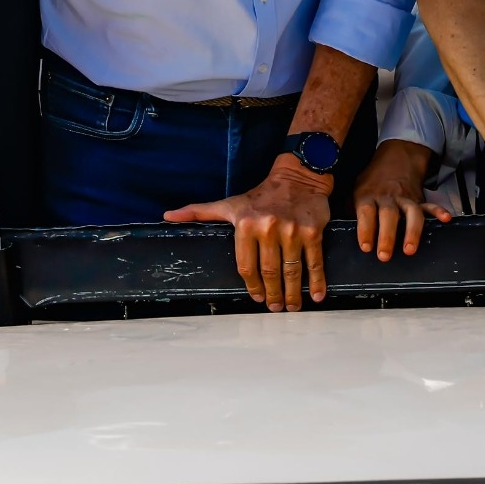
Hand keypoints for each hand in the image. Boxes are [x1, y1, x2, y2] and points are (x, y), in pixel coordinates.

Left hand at [165, 155, 333, 310]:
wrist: (297, 177)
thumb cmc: (260, 195)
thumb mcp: (229, 203)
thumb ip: (199, 212)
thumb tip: (168, 216)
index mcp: (246, 224)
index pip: (246, 265)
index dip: (252, 285)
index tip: (256, 297)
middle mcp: (268, 228)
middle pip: (269, 272)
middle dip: (272, 294)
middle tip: (275, 307)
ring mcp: (292, 231)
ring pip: (291, 271)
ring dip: (292, 293)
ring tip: (292, 306)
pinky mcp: (312, 231)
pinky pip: (314, 261)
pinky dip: (316, 281)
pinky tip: (315, 295)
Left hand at [353, 138, 448, 260]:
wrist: (396, 157)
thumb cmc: (372, 181)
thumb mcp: (355, 191)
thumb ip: (348, 210)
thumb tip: (337, 229)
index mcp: (368, 196)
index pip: (366, 213)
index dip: (365, 229)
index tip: (365, 246)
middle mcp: (387, 198)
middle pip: (389, 216)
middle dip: (387, 236)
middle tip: (384, 255)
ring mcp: (405, 199)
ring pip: (411, 213)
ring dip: (411, 231)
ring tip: (409, 249)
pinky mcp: (419, 199)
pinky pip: (430, 205)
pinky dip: (438, 211)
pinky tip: (445, 219)